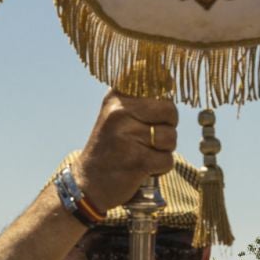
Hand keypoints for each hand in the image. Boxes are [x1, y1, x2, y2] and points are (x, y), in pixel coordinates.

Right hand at [70, 93, 177, 216]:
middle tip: (149, 139)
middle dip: (168, 128)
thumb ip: (139, 97)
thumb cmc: (111, 148)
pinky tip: (142, 168)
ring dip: (163, 151)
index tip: (154, 115)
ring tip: (142, 154)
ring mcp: (127, 136)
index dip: (163, 103)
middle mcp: (119, 112)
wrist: (88, 183)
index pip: (157, 83)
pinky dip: (160, 169)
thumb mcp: (116, 115)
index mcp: (116, 97)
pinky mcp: (137, 160)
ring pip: (171, 137)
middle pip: (170, 111)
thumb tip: (168, 76)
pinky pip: (167, 160)